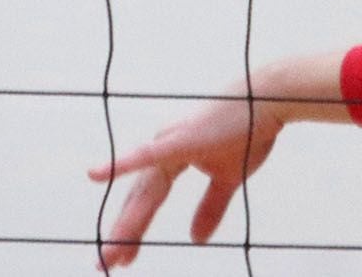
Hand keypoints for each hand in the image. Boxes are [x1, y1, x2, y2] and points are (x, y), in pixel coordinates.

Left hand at [89, 84, 288, 268]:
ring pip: (142, 191)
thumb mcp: (229, 179)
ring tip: (111, 252)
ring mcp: (169, 142)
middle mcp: (163, 149)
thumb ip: (210, 207)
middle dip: (123, 234)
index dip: (134, 230)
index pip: (148, 200)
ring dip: (126, 222)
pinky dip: (120, 165)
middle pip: (139, 199)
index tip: (122, 259)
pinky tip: (94, 174)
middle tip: (104, 264)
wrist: (267, 102)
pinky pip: (146, 156)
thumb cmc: (248, 131)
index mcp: (173, 157)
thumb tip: (195, 239)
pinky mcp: (179, 139)